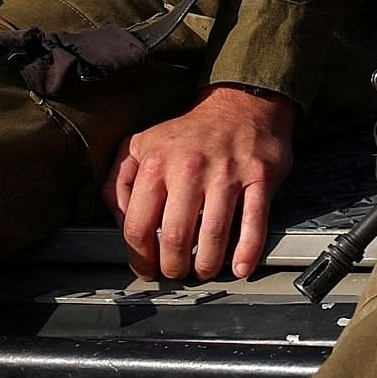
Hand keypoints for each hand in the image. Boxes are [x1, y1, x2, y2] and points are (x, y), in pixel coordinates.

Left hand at [107, 84, 295, 281]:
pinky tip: (240, 267)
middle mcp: (189, 169)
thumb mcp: (141, 145)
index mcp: (156, 165)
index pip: (138, 225)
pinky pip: (254, 222)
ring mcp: (226, 174)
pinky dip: (247, 250)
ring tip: (204, 270)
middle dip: (175, 266)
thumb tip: (117, 217)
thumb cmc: (190, 134)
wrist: (242, 105)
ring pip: (213, 235)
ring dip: (207, 264)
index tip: (146, 267)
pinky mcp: (259, 178)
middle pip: (176, 237)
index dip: (140, 256)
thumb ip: (119, 180)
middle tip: (177, 272)